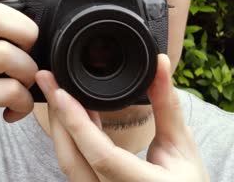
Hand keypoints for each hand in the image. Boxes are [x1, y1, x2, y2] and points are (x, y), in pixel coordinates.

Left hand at [36, 54, 208, 181]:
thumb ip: (167, 105)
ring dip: (61, 125)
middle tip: (47, 80)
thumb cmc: (186, 181)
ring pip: (69, 161)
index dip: (78, 123)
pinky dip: (71, 136)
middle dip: (58, 115)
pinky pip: (75, 163)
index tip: (61, 93)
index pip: (101, 155)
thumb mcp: (182, 145)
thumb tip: (160, 63)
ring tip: (56, 90)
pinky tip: (72, 112)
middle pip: (72, 158)